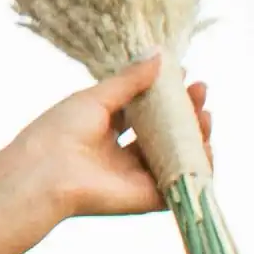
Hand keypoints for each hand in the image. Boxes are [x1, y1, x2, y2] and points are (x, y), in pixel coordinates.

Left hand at [5, 55, 213, 225]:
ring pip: (176, 157)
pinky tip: (208, 147)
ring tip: (206, 115)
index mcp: (103, 130)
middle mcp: (120, 155)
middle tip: (201, 91)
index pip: (143, 112)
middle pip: (163, 134)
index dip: (166, 95)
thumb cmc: (59, 132)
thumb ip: (129, 80)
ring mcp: (135, 177)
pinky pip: (180, 185)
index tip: (185, 75)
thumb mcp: (95, 97)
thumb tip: (159, 55)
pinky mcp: (147, 197)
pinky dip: (199, 169)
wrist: (45, 173)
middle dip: (185, 112)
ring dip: (196, 136)